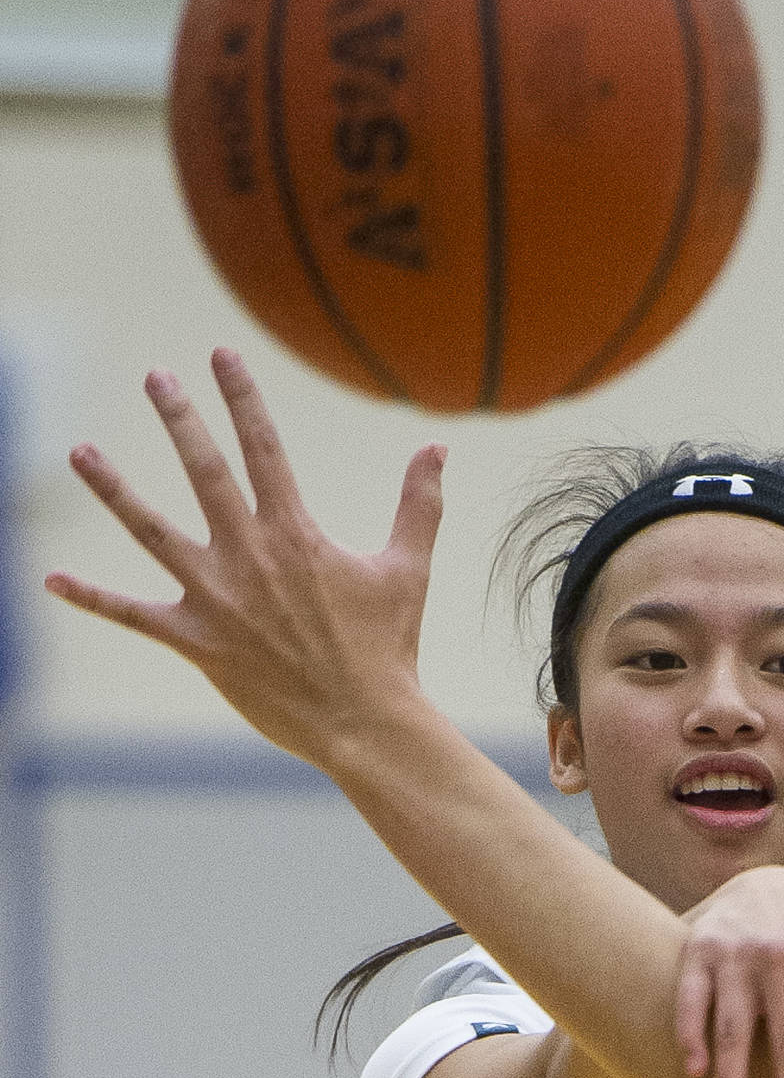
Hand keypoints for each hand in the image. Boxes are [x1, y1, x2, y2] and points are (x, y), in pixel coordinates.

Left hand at [44, 349, 444, 769]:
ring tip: (79, 451)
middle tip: (155, 376)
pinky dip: (92, 599)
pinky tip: (52, 580)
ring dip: (113, 489)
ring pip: (151, 530)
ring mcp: (216, 597)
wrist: (364, 722)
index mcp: (295, 533)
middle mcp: (248, 555)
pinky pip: (133, 615)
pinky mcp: (197, 641)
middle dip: (178, 418)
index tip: (220, 355)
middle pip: (203, 470)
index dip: (241, 397)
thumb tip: (437, 447)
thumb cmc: (388, 648)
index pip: (264, 447)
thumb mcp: (407, 569)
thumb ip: (418, 504)